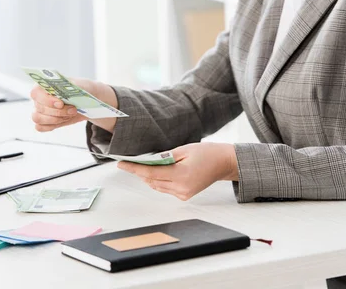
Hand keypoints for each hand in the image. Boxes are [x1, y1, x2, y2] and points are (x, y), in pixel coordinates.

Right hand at [30, 78, 118, 132]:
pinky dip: (52, 125)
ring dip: (56, 119)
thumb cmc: (80, 91)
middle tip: (73, 110)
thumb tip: (64, 92)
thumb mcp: (79, 86)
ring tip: (69, 115)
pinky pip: (40, 127)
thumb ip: (71, 87)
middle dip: (58, 112)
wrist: (85, 101)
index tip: (61, 104)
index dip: (47, 100)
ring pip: (38, 118)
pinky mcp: (43, 121)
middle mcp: (38, 98)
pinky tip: (63, 120)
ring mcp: (39, 110)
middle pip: (40, 108)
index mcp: (43, 85)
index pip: (36, 93)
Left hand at [117, 143, 238, 200]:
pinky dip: (158, 181)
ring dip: (148, 177)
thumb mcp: (184, 149)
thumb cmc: (207, 153)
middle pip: (152, 181)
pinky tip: (156, 172)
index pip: (151, 173)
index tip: (122, 164)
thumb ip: (165, 156)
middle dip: (139, 172)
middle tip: (128, 163)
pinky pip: (165, 189)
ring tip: (140, 166)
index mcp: (181, 175)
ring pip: (157, 186)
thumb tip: (149, 161)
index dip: (134, 169)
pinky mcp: (185, 196)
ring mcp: (183, 194)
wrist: (223, 163)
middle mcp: (181, 188)